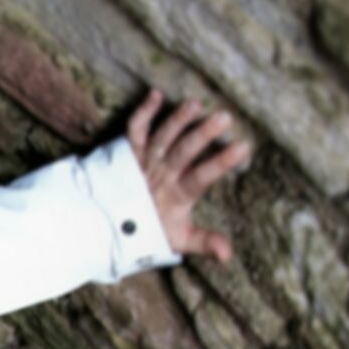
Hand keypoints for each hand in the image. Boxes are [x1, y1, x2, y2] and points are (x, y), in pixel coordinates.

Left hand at [128, 89, 250, 263]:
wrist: (106, 226)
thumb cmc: (149, 231)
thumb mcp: (177, 240)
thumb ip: (205, 242)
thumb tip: (229, 254)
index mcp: (176, 194)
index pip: (202, 176)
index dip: (221, 162)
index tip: (243, 146)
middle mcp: (160, 173)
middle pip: (183, 151)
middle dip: (203, 133)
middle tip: (224, 117)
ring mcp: (144, 160)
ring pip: (162, 136)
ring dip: (178, 119)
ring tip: (196, 104)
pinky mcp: (129, 150)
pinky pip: (135, 128)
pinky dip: (144, 111)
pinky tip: (156, 94)